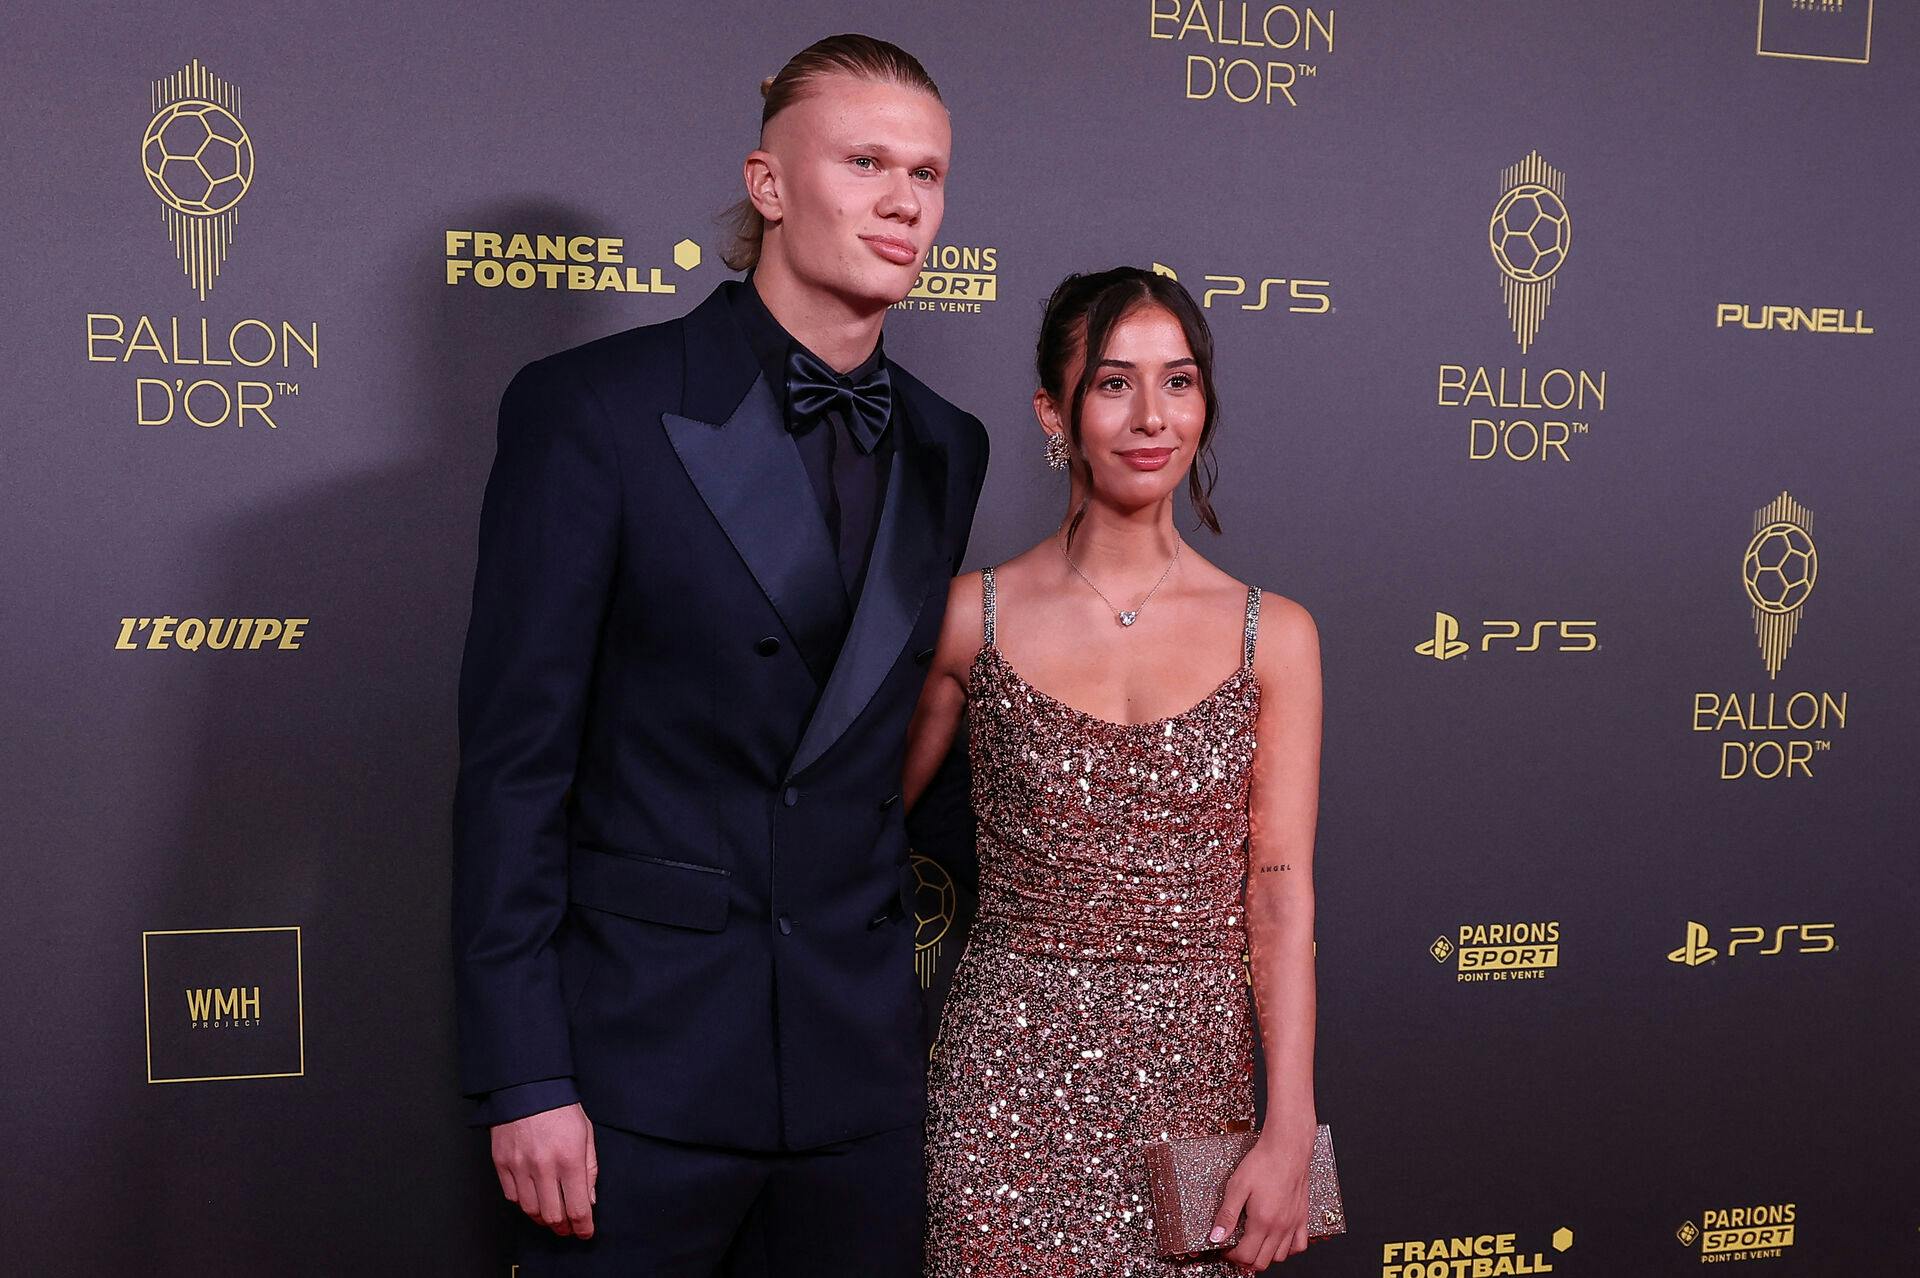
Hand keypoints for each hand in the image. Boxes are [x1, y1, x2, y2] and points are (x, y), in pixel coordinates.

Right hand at [491, 1102, 598, 1238]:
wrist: (526, 1086)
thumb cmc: (560, 1107)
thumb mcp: (586, 1133)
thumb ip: (590, 1168)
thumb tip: (589, 1199)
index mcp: (569, 1158)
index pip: (577, 1207)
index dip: (583, 1226)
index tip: (585, 1232)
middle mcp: (543, 1166)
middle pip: (552, 1215)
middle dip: (563, 1227)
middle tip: (569, 1228)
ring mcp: (519, 1166)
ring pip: (530, 1210)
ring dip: (543, 1218)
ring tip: (552, 1216)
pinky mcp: (501, 1163)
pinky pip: (512, 1196)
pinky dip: (524, 1202)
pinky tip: (533, 1198)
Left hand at [1211, 1125, 1312, 1271]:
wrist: (1287, 1148)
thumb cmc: (1263, 1162)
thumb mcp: (1237, 1186)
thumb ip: (1227, 1215)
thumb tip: (1216, 1236)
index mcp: (1262, 1221)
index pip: (1246, 1255)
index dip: (1232, 1256)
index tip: (1225, 1248)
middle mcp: (1280, 1227)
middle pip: (1262, 1262)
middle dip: (1245, 1260)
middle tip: (1235, 1249)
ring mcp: (1293, 1224)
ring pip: (1280, 1257)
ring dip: (1265, 1256)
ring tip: (1253, 1244)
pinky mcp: (1302, 1217)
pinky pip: (1299, 1245)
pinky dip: (1288, 1249)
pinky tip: (1277, 1240)